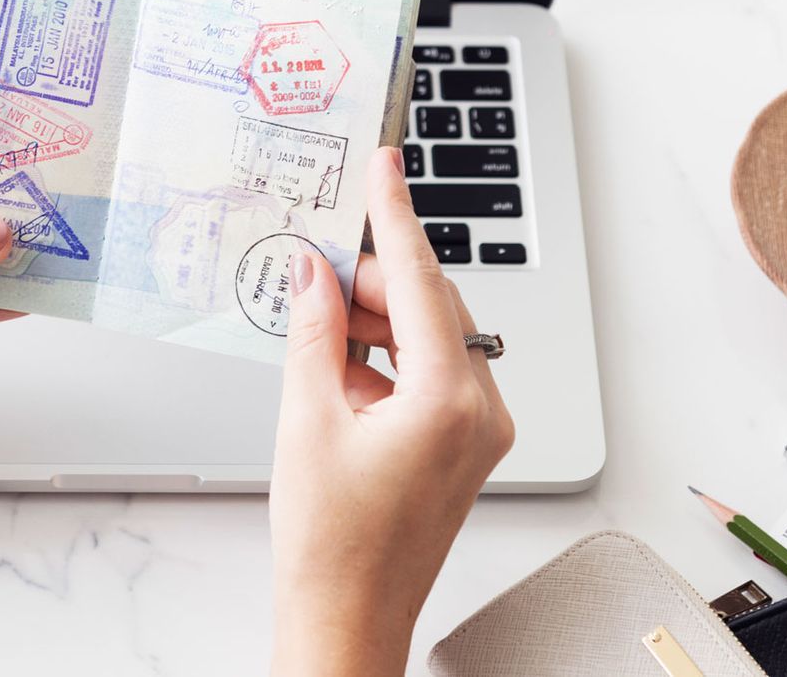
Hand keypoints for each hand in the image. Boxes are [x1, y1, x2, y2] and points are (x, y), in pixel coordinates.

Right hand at [269, 147, 514, 676]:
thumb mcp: (306, 418)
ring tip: (318, 321)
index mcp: (448, 398)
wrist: (348, 620)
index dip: (395, 215)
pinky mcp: (467, 444)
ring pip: (432, 336)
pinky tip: (340, 362)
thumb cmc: (330, 544)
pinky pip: (434, 372)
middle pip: (430, 304)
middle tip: (315, 264)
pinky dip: (388, 357)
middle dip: (372, 280)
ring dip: (378, 320)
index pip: (419, 279)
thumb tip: (313, 271)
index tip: (384, 165)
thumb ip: (314, 331)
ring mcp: (480, 430)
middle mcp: (480, 409)